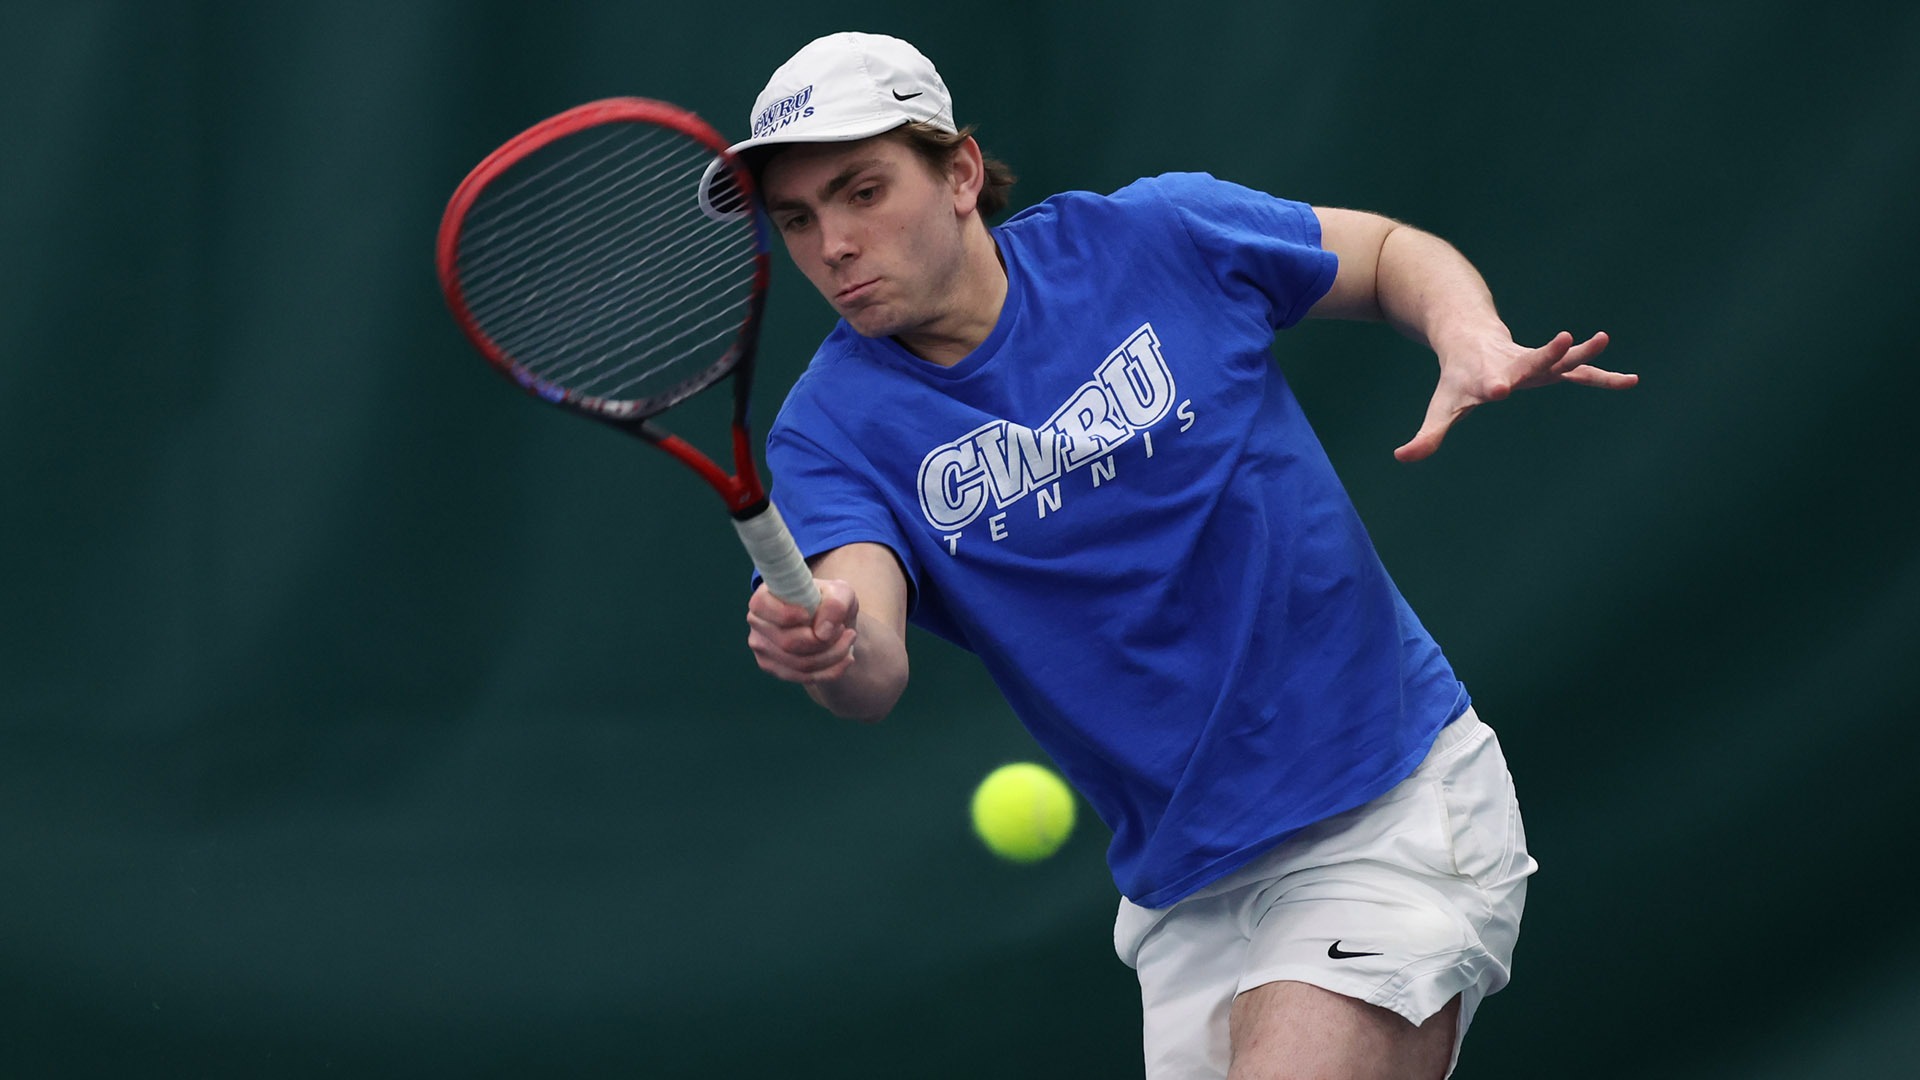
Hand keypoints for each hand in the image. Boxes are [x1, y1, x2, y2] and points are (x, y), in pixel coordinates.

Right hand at [746, 578, 858, 684]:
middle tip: (846, 630)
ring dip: (833, 655)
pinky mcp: (775, 669)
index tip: (812, 614)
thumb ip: (835, 604)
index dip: (788, 614)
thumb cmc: (829, 602)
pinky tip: (846, 657)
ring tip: (849, 640)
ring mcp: (763, 650)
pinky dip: (831, 670)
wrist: (830, 623)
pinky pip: (804, 677)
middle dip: (825, 641)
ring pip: (800, 664)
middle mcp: (757, 623)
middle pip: (788, 642)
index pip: (763, 608)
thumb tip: (821, 633)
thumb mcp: (840, 592)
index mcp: (763, 598)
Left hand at [1395, 330, 1635, 461]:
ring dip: (1581, 351)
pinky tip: (1630, 381)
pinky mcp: (1549, 367)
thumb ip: (1427, 435)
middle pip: (1530, 359)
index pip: (1488, 381)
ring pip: (1560, 359)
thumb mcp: (1442, 406)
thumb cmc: (1456, 378)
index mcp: (1484, 377)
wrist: (1469, 336)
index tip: (1499, 389)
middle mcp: (1512, 366)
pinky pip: (1579, 373)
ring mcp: (1534, 364)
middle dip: (1545, 353)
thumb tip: (1402, 457)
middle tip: (1563, 339)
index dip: (1492, 384)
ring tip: (1603, 338)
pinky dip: (1602, 376)